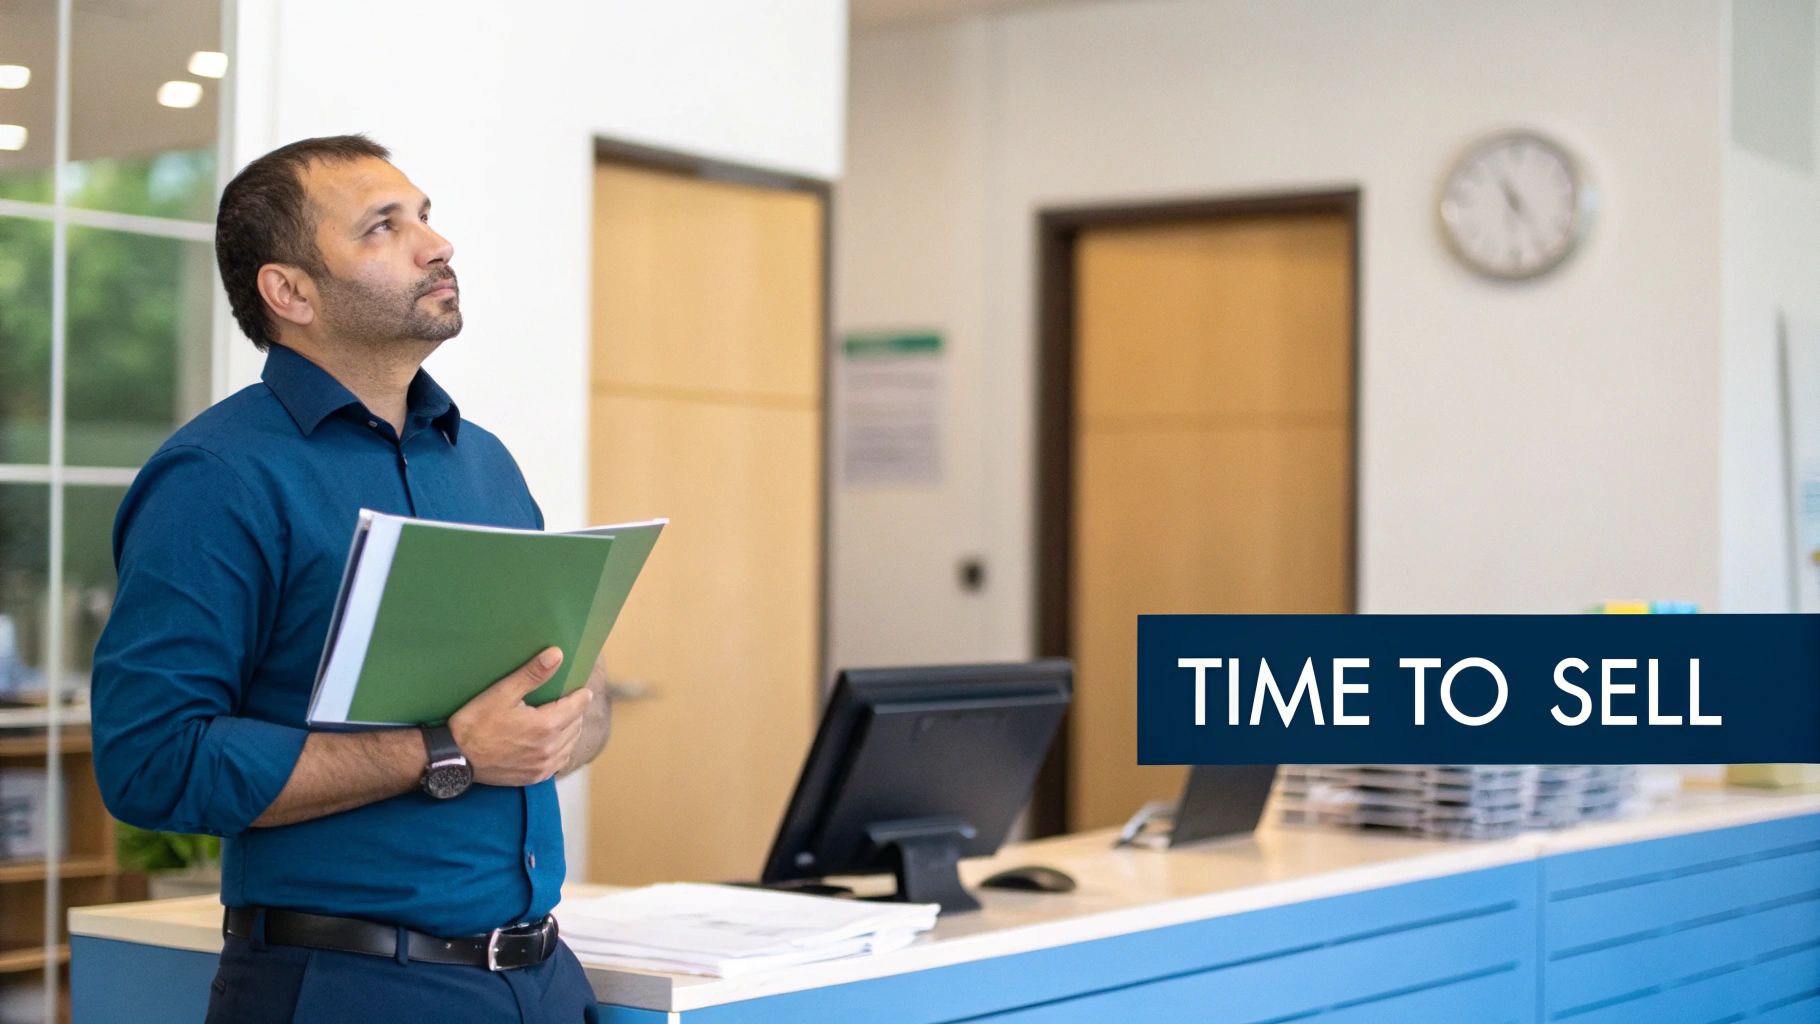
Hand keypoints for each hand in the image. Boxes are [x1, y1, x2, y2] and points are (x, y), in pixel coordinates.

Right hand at [448, 647, 593, 786]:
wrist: (454, 758)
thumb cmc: (475, 723)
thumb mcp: (502, 693)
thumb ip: (532, 674)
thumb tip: (557, 655)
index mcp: (545, 726)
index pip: (579, 706)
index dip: (581, 695)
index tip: (580, 688)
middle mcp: (549, 749)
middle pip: (577, 725)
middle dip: (575, 711)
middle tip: (565, 700)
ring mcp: (543, 767)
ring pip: (571, 744)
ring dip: (569, 730)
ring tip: (558, 718)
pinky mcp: (534, 778)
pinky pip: (560, 761)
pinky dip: (560, 749)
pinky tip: (549, 741)